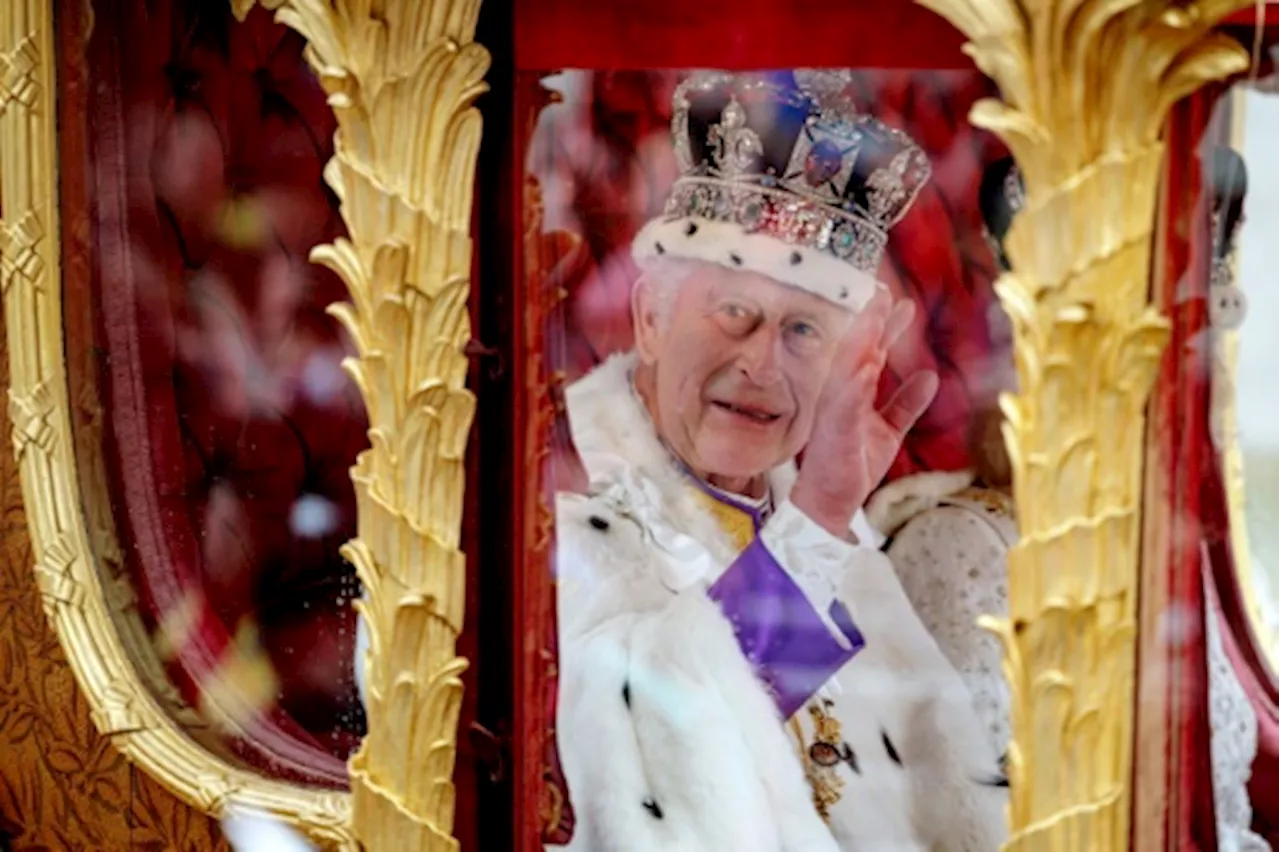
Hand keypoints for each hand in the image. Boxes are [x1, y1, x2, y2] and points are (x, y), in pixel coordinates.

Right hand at [790, 291, 938, 538]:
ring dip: (862, 339)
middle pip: (855, 350)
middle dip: (869, 320)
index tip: (896, 299)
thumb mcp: (888, 430)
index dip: (881, 325)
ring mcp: (834, 411)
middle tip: (883, 290)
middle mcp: (840, 395)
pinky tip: (867, 366)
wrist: (831, 502)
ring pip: (848, 367)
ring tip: (875, 313)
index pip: (867, 351)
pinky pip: (845, 404)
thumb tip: (929, 376)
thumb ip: (905, 403)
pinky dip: (856, 384)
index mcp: (851, 392)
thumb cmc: (852, 465)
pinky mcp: (834, 431)